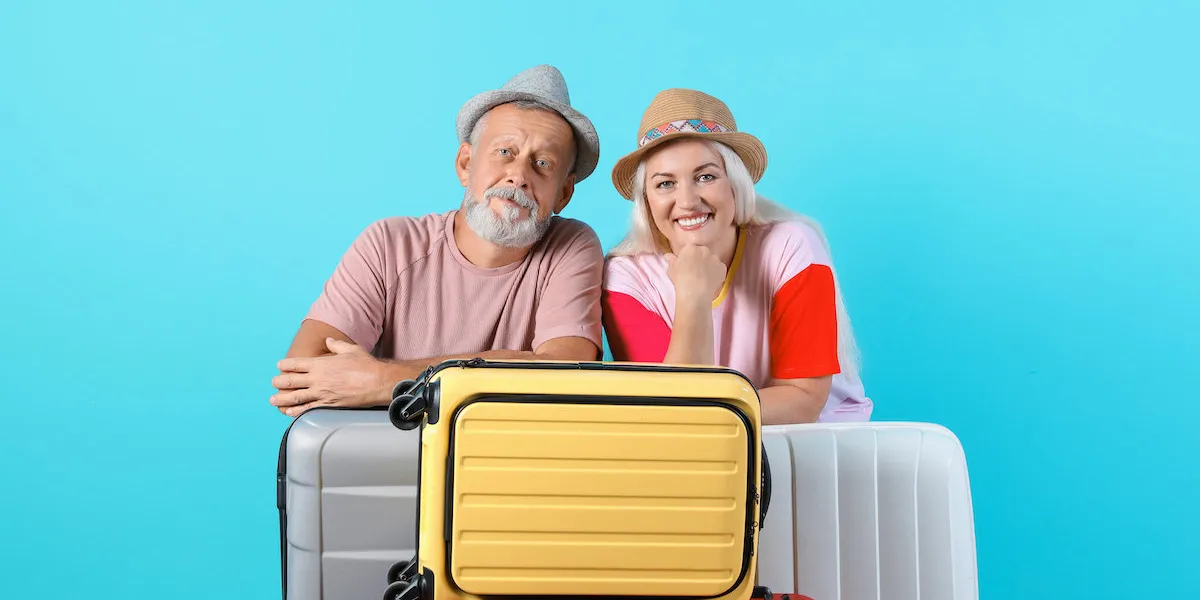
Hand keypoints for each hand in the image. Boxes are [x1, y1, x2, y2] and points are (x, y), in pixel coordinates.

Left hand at [270, 337, 391, 416]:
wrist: (377, 382)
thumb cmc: (366, 365)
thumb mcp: (350, 349)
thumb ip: (336, 345)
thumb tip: (328, 341)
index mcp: (321, 364)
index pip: (296, 364)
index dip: (285, 365)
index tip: (279, 365)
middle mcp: (318, 379)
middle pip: (291, 381)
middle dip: (279, 382)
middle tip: (273, 382)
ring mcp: (321, 393)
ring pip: (295, 397)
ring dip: (282, 399)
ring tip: (273, 400)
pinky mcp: (328, 405)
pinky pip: (307, 410)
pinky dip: (296, 411)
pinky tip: (289, 412)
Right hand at [665, 244, 726, 301]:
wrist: (694, 294)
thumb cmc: (680, 281)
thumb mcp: (671, 270)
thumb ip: (671, 260)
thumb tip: (668, 256)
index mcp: (691, 247)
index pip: (690, 248)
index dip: (688, 256)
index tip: (686, 263)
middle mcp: (704, 249)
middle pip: (702, 252)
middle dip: (699, 258)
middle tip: (695, 270)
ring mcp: (715, 258)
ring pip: (712, 260)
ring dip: (708, 265)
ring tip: (703, 277)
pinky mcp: (722, 267)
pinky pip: (719, 268)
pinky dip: (716, 273)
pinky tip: (709, 281)